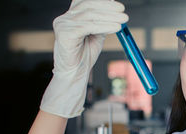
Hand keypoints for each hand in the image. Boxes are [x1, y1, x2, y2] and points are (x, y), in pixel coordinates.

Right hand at [40, 0, 127, 117]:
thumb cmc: (84, 56)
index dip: (103, 2)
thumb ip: (102, 23)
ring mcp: (62, 25)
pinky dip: (104, 26)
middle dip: (108, 8)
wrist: (75, 75)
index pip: (86, 1)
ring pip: (89, 16)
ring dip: (109, 17)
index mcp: (70, 16)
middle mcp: (64, 18)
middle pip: (88, 6)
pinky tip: (116, 27)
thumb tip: (117, 12)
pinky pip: (87, 27)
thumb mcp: (96, 35)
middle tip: (123, 12)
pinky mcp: (64, 34)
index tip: (119, 6)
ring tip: (124, 20)